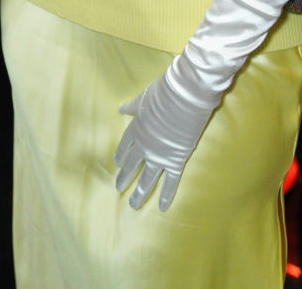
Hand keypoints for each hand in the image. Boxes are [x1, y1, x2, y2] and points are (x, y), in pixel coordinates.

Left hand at [114, 70, 213, 210]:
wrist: (184, 98)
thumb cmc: (163, 93)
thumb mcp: (143, 98)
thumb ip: (132, 107)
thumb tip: (120, 109)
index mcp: (135, 129)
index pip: (125, 146)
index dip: (121, 155)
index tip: (117, 163)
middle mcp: (144, 146)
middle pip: (132, 165)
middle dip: (125, 177)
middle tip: (118, 188)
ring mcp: (159, 156)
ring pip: (147, 179)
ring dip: (140, 193)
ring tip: (133, 204)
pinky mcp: (176, 161)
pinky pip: (170, 182)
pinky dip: (166, 195)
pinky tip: (162, 208)